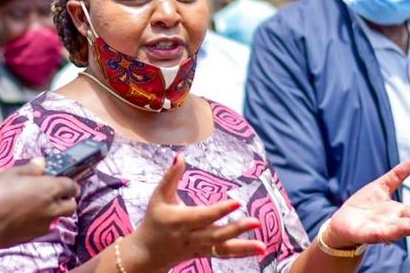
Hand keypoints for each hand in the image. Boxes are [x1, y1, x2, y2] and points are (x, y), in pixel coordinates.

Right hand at [0, 158, 78, 256]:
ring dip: (55, 210)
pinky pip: (45, 226)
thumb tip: (42, 162)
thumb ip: (30, 168)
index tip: (61, 180)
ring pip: (59, 217)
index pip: (72, 186)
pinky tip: (27, 216)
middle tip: (54, 193)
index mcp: (50, 189)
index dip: (69, 183)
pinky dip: (42, 220)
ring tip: (38, 204)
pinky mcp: (35, 236)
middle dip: (67, 199)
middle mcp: (53, 208)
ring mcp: (45, 224)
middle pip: (71, 205)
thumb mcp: (10, 174)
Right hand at [121, 154, 263, 271]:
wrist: (147, 254)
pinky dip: (240, 253)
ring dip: (243, 248)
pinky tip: (258, 249)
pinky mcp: (204, 254)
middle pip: (216, 234)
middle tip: (256, 222)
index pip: (203, 215)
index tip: (237, 202)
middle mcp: (191, 236)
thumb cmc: (154, 220)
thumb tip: (179, 155)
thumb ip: (170, 177)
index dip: (220, 210)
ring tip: (262, 246)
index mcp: (180, 220)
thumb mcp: (159, 197)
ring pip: (222, 249)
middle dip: (236, 230)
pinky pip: (223, 254)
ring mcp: (199, 248)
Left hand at [323, 157, 409, 247]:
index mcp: (398, 211)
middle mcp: (393, 222)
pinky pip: (379, 234)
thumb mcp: (382, 186)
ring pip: (398, 231)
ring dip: (407, 227)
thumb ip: (398, 175)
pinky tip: (389, 230)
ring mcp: (382, 229)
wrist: (343, 222)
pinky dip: (386, 233)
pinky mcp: (368, 234)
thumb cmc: (364, 205)